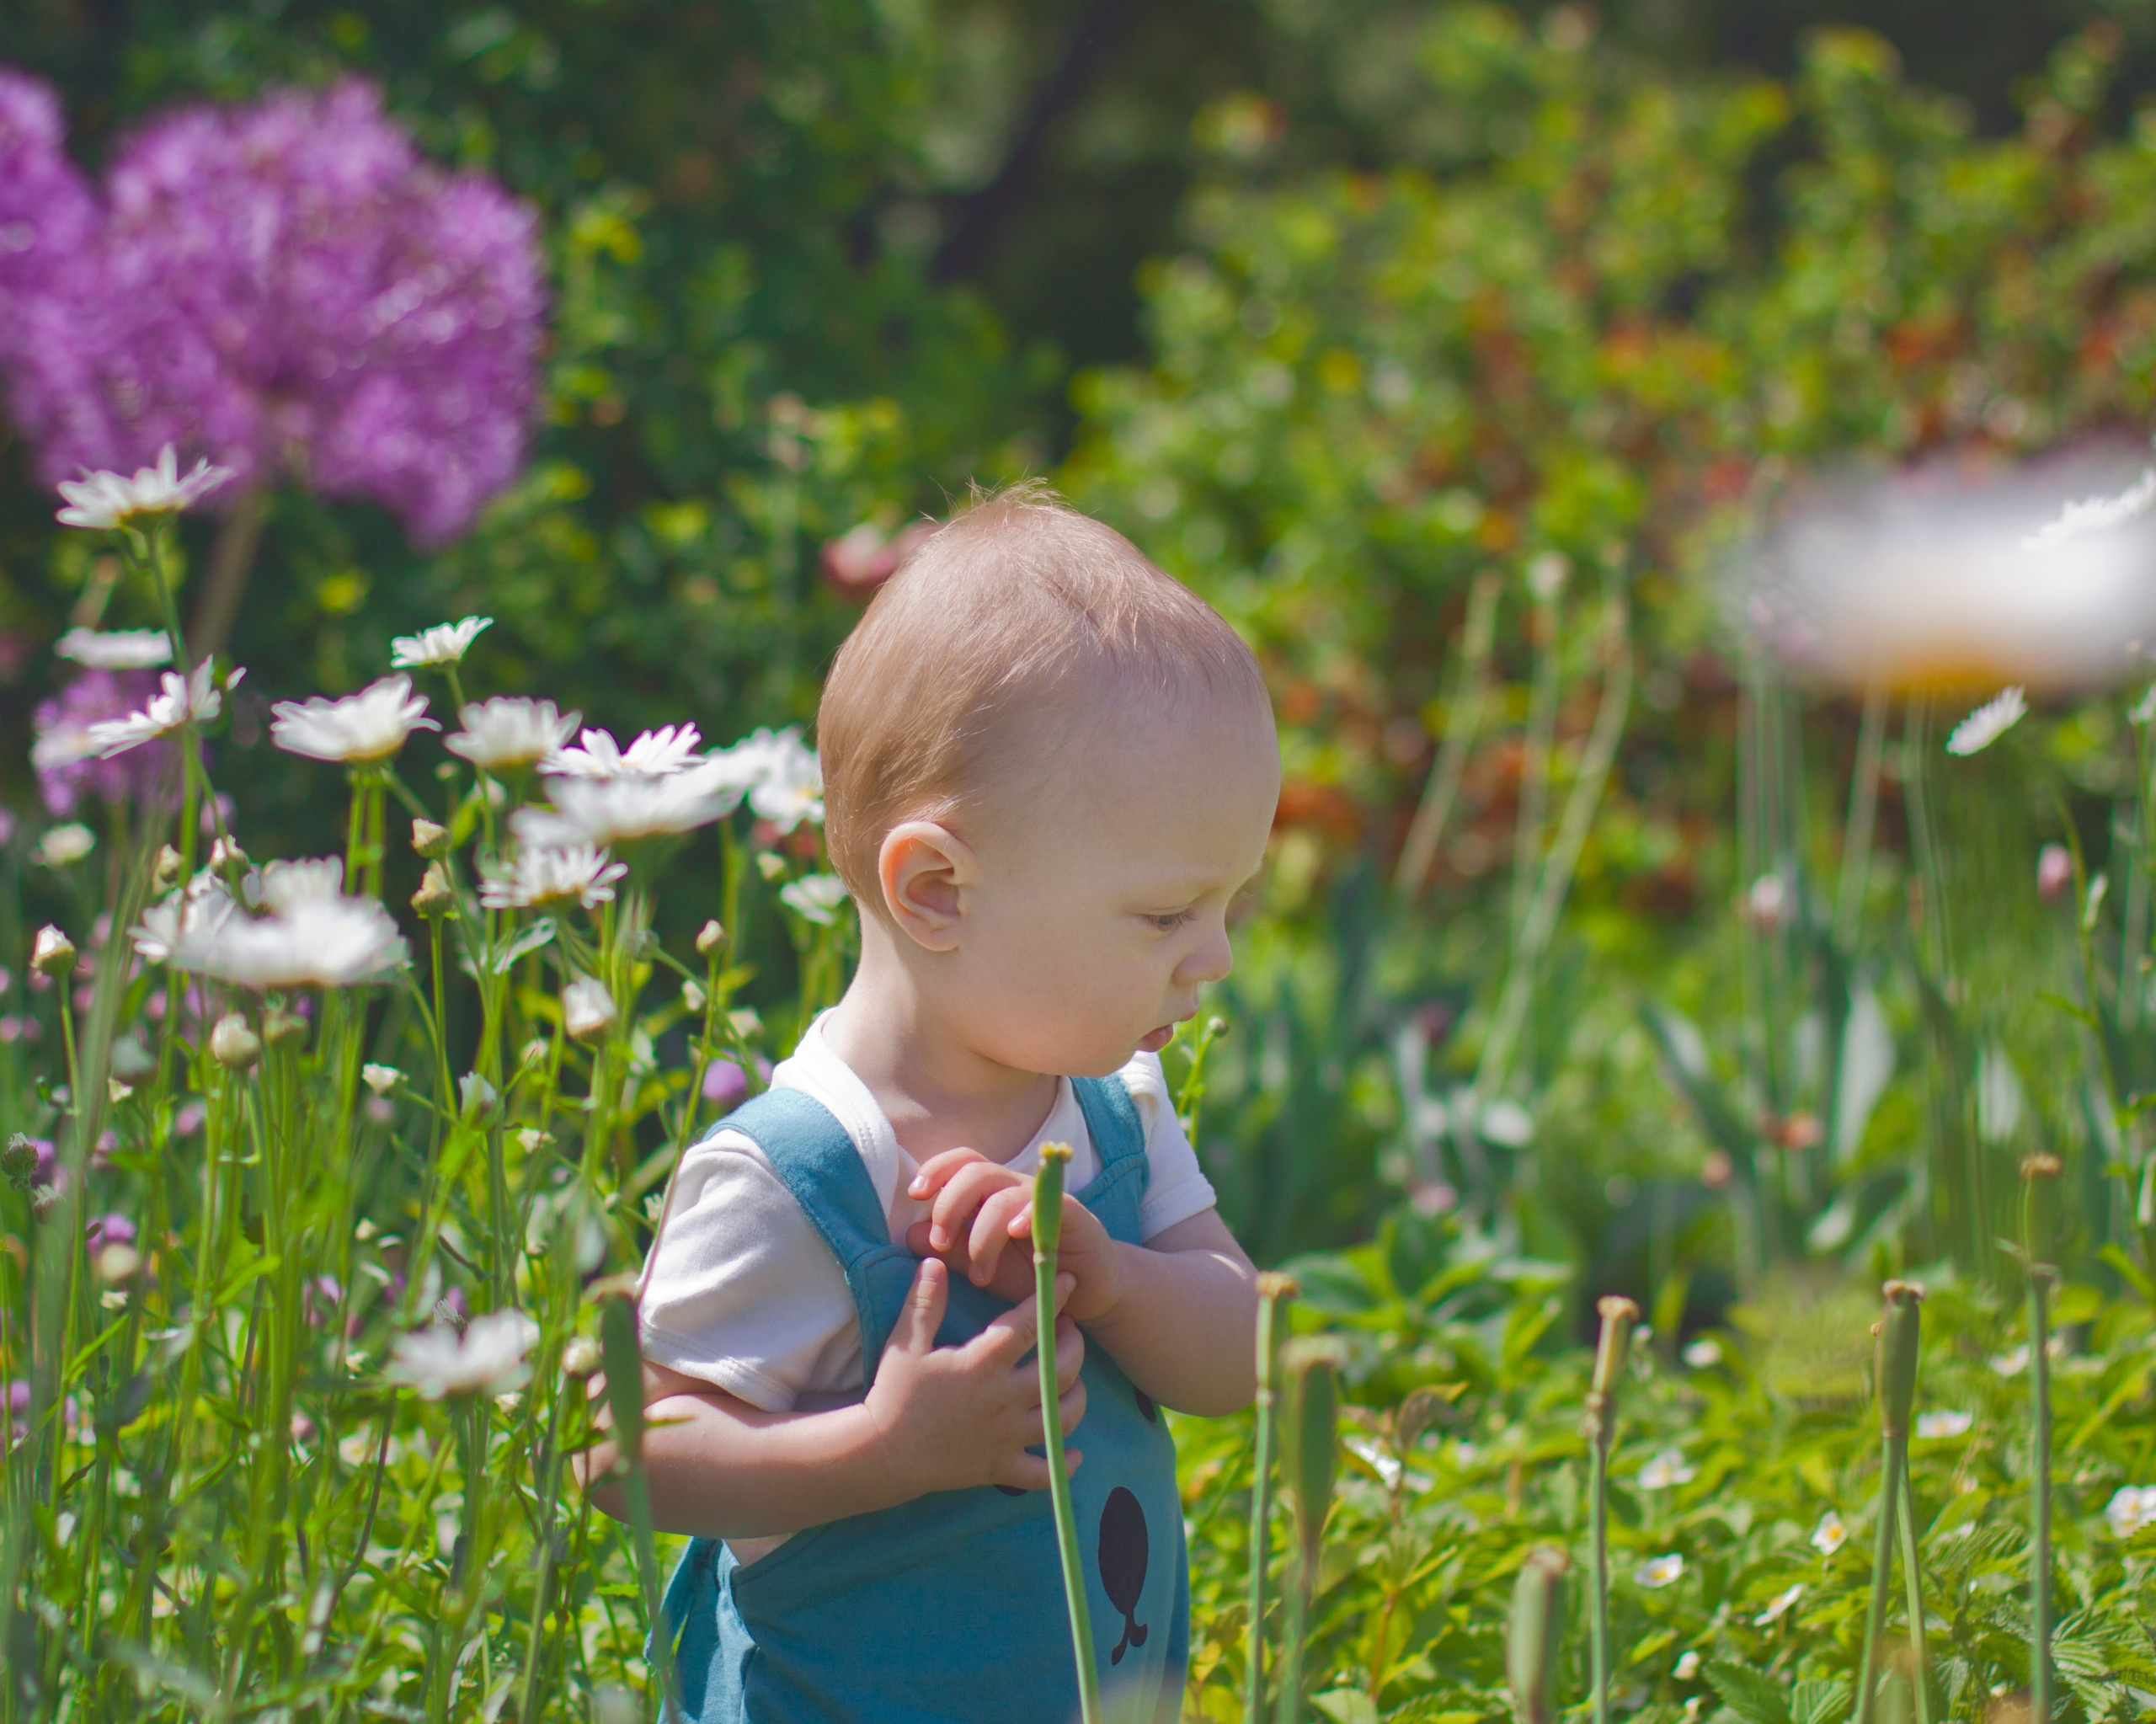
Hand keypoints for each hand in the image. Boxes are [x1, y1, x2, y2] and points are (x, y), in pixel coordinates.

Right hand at [862, 1257, 1087, 1496]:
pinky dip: (1062, 1464)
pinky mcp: (1000, 1468)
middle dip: (1073, 1346)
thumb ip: (924, 1303)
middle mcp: (1002, 1399)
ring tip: (1073, 1381)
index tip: (1067, 1281)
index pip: (1029, 1325)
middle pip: (1059, 1370)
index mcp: (982, 1364)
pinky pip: (1044, 1472)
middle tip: (1069, 1332)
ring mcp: (1005, 1437)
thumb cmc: (893, 1395)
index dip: (1052, 1299)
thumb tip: (936, 1263)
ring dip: (1077, 1397)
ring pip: (1061, 1417)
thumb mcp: (906, 1344)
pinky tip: (1071, 1453)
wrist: (880, 1454)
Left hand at [905, 1148, 1128, 1324]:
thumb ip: (951, 1250)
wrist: (1087, 1293)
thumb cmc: (1031, 1276)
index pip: (961, 1163)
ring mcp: (1045, 1201)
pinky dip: (1026, 1215)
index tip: (915, 1195)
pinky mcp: (1074, 1215)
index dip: (936, 1170)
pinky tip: (1015, 1234)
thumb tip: (912, 1232)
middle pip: (976, 1172)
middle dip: (950, 1206)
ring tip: (980, 1274)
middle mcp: (1016, 1189)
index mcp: (991, 1194)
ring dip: (982, 1235)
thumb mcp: (983, 1267)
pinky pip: (1047, 1203)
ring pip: (1003, 1194)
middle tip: (942, 1245)